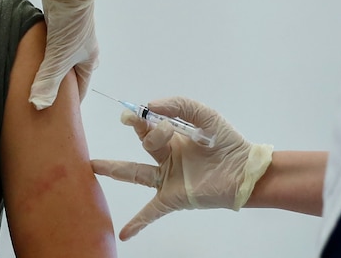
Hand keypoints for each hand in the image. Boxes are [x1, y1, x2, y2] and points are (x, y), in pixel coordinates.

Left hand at [29, 0, 101, 109]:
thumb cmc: (70, 28)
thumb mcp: (58, 59)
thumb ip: (48, 82)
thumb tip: (38, 106)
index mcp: (89, 61)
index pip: (79, 89)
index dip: (67, 102)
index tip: (54, 113)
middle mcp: (83, 51)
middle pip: (69, 75)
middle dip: (56, 86)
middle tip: (40, 97)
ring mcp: (71, 38)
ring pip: (58, 60)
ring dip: (47, 69)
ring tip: (32, 81)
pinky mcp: (59, 27)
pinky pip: (50, 48)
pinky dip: (42, 55)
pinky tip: (30, 59)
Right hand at [92, 96, 272, 239]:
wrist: (247, 171)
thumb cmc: (228, 143)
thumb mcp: (205, 116)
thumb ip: (180, 106)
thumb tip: (150, 106)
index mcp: (173, 139)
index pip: (150, 126)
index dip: (144, 117)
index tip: (141, 111)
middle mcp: (167, 158)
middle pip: (143, 144)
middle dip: (134, 129)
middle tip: (126, 119)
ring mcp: (168, 179)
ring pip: (136, 173)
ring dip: (115, 169)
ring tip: (93, 166)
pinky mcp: (174, 197)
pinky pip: (152, 210)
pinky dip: (137, 222)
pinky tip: (124, 233)